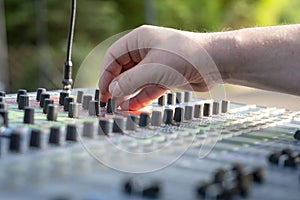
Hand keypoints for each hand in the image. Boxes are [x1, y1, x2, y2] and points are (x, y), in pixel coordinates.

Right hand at [98, 25, 220, 109]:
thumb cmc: (185, 57)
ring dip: (127, 95)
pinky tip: (133, 109)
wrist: (214, 63)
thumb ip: (130, 81)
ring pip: (134, 82)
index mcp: (139, 40)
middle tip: (110, 104)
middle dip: (116, 87)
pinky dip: (140, 98)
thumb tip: (113, 92)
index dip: (106, 74)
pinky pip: (147, 89)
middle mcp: (145, 51)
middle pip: (123, 70)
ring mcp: (154, 65)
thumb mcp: (152, 69)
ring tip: (120, 110)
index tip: (103, 92)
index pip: (113, 56)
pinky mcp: (164, 78)